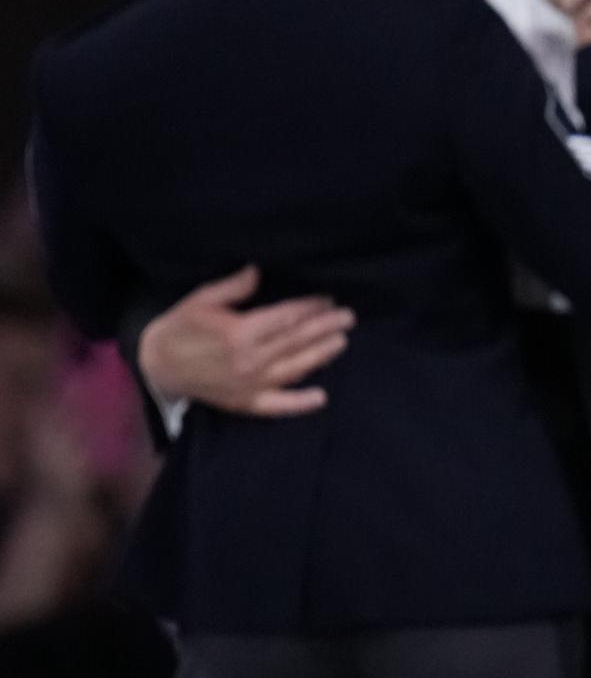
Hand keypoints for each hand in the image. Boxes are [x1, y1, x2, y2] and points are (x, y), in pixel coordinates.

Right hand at [135, 265, 348, 415]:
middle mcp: (249, 361)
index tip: (328, 299)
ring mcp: (248, 385)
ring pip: (294, 369)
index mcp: (239, 333)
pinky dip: (299, 403)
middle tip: (348, 317)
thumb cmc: (180, 327)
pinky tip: (320, 397)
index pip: (285, 318)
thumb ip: (233, 287)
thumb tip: (257, 271)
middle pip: (295, 341)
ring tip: (342, 341)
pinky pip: (276, 406)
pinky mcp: (244, 403)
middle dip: (324, 328)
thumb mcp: (201, 300)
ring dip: (321, 355)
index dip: (310, 308)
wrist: (156, 366)